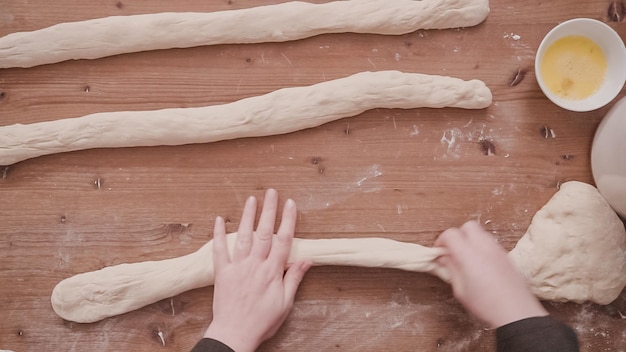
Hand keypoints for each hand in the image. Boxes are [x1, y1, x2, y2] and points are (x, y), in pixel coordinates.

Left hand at [204, 189, 310, 351]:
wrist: (235, 334)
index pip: (284, 240)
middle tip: (272, 192)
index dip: (288, 220)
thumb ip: (294, 279)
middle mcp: (255, 265)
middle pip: (265, 232)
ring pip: (244, 236)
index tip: (291, 204)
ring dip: (248, 216)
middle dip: (269, 210)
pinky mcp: (222, 273)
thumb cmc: (262, 321)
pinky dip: (218, 234)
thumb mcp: (285, 303)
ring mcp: (238, 267)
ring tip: (252, 199)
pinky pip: (219, 250)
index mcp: (272, 271)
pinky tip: (219, 220)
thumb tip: (307, 260)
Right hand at [435, 221, 547, 327]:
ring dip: (471, 240)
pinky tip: (481, 264)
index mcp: (468, 255)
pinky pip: (492, 244)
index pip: (451, 234)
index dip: (441, 240)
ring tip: (468, 258)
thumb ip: (451, 270)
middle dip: (458, 235)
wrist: (517, 312)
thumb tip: (444, 258)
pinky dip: (483, 248)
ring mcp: (498, 250)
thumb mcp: (460, 290)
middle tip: (454, 250)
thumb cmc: (486, 305)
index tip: (440, 251)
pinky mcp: (508, 257)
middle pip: (468, 226)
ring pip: (482, 233)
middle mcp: (484, 247)